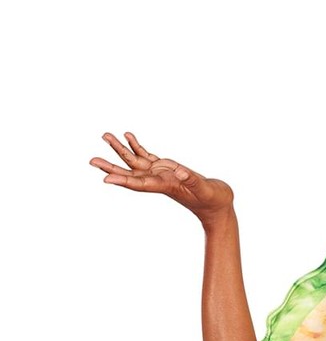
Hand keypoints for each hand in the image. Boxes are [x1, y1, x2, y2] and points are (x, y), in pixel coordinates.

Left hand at [89, 131, 233, 223]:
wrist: (219, 205)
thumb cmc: (213, 200)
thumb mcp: (205, 190)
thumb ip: (192, 181)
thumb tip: (180, 173)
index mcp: (165, 186)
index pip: (139, 184)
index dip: (122, 180)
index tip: (105, 179)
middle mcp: (158, 180)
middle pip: (129, 173)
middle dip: (111, 166)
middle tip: (91, 161)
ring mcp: (161, 174)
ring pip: (135, 161)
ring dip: (119, 150)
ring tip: (105, 135)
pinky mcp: (167, 168)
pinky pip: (146, 156)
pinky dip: (136, 146)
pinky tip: (127, 136)